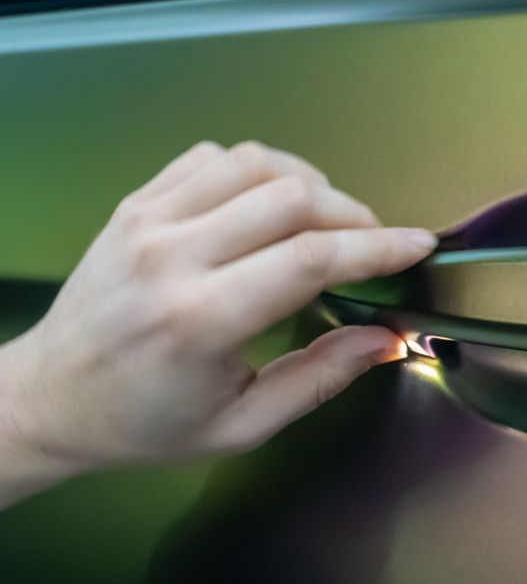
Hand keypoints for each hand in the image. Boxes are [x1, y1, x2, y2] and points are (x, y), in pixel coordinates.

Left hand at [0, 141, 434, 499]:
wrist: (52, 398)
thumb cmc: (145, 424)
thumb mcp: (240, 425)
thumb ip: (318, 379)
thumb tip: (383, 339)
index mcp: (200, 321)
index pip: (310, 259)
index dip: (377, 247)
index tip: (417, 246)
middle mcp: (171, 258)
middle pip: (291, 198)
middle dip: (353, 215)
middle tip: (373, 245)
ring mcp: (147, 221)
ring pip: (254, 163)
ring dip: (308, 183)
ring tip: (327, 221)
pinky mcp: (135, 204)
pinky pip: (212, 158)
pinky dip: (257, 170)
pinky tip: (269, 204)